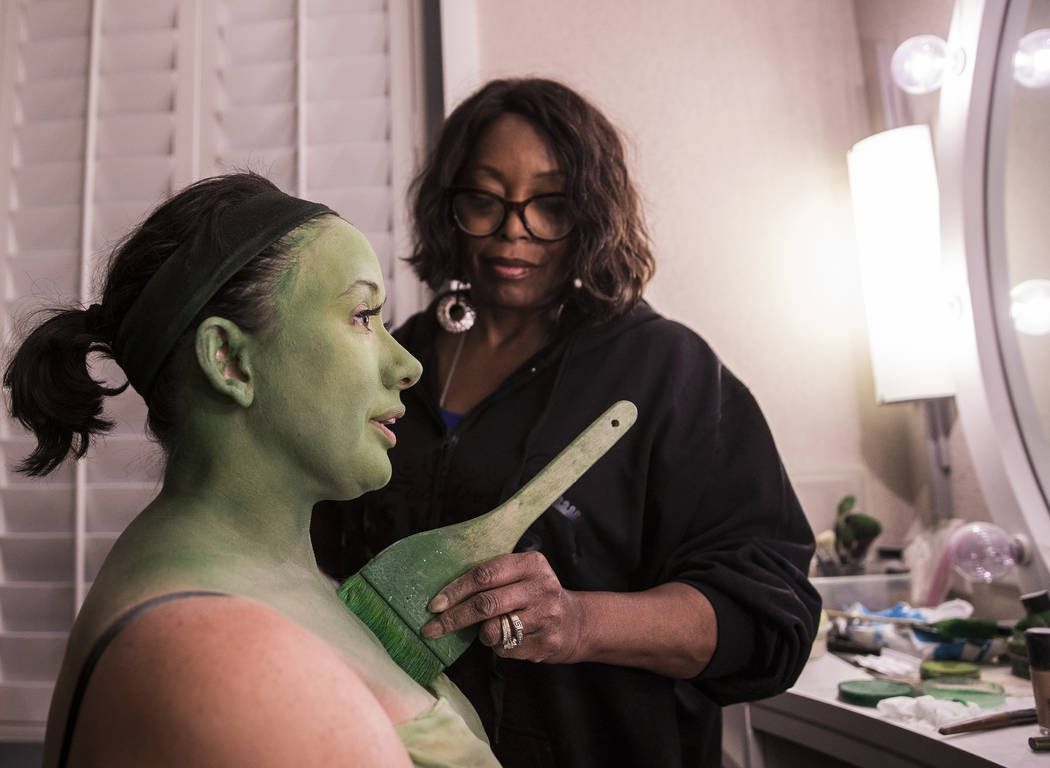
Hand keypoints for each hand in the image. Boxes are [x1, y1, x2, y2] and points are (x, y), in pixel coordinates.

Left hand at [420, 551, 585, 662]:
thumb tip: (443, 595)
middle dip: (453, 618)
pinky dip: (498, 647)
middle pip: (485, 604)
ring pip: (493, 630)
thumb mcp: (521, 574)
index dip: (455, 590)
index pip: (484, 574)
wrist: (576, 623)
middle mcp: (541, 587)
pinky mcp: (546, 643)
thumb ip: (491, 577)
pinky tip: (510, 640)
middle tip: (431, 629)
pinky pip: (506, 650)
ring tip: (488, 630)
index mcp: (531, 564)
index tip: (434, 605)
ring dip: (481, 634)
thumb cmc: (533, 595)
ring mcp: (546, 616)